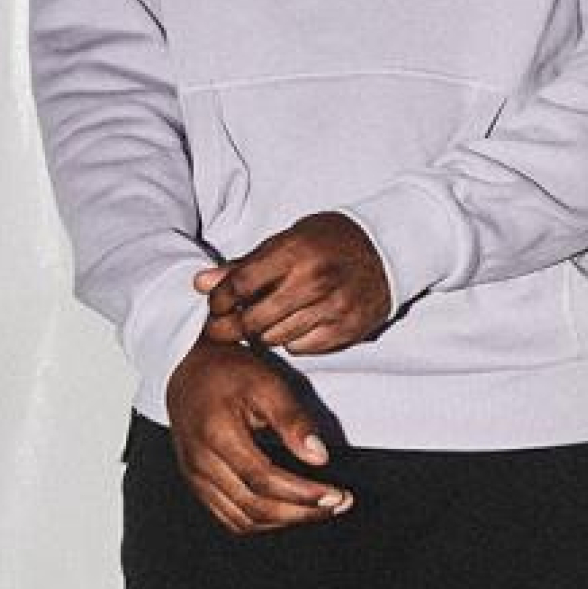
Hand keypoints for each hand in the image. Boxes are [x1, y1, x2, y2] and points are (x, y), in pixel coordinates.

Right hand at [165, 337, 354, 537]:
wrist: (188, 372)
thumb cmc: (229, 374)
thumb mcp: (267, 384)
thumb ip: (294, 420)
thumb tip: (319, 457)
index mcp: (216, 434)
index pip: (264, 479)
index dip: (303, 494)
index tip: (337, 495)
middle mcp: (200, 462)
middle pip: (254, 507)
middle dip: (302, 513)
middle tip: (338, 503)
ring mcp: (195, 478)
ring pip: (243, 521)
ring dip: (285, 521)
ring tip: (319, 509)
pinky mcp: (198, 485)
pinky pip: (231, 519)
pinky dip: (263, 522)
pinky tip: (289, 510)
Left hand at [194, 211, 392, 356]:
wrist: (385, 250)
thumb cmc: (330, 241)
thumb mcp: (286, 241)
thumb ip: (244, 265)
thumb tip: (202, 283)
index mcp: (295, 252)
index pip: (240, 284)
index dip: (219, 300)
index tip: (214, 306)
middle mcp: (314, 281)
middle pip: (254, 319)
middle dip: (232, 326)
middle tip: (224, 327)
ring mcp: (333, 308)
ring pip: (275, 338)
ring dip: (262, 333)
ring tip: (263, 321)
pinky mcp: (346, 329)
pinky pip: (301, 348)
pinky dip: (291, 341)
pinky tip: (294, 325)